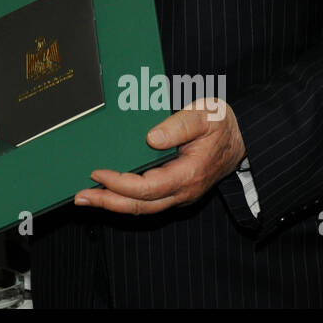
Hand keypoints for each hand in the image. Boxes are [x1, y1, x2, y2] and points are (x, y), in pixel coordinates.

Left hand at [74, 99, 245, 214]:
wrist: (243, 138)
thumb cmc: (222, 124)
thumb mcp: (206, 115)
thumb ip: (179, 125)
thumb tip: (152, 138)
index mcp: (189, 174)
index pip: (148, 188)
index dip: (121, 184)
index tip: (98, 173)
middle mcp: (183, 191)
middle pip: (141, 205)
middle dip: (108, 202)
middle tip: (79, 197)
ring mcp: (179, 193)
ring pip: (142, 207)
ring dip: (113, 203)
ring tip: (85, 197)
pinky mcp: (174, 190)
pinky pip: (147, 200)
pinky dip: (124, 198)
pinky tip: (106, 191)